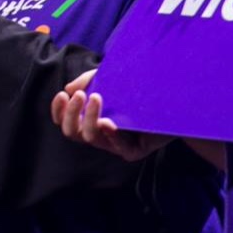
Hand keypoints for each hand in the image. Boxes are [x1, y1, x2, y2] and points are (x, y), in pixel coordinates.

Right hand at [50, 69, 164, 161]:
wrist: (174, 101)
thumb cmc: (137, 90)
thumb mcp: (108, 80)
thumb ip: (88, 81)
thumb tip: (69, 89)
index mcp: (91, 121)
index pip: (66, 121)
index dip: (59, 111)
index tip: (62, 94)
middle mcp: (100, 135)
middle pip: (73, 132)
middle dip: (71, 114)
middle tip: (80, 96)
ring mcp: (116, 145)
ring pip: (92, 138)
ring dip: (89, 118)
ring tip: (96, 98)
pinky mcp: (134, 152)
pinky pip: (118, 147)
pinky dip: (111, 135)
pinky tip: (107, 123)